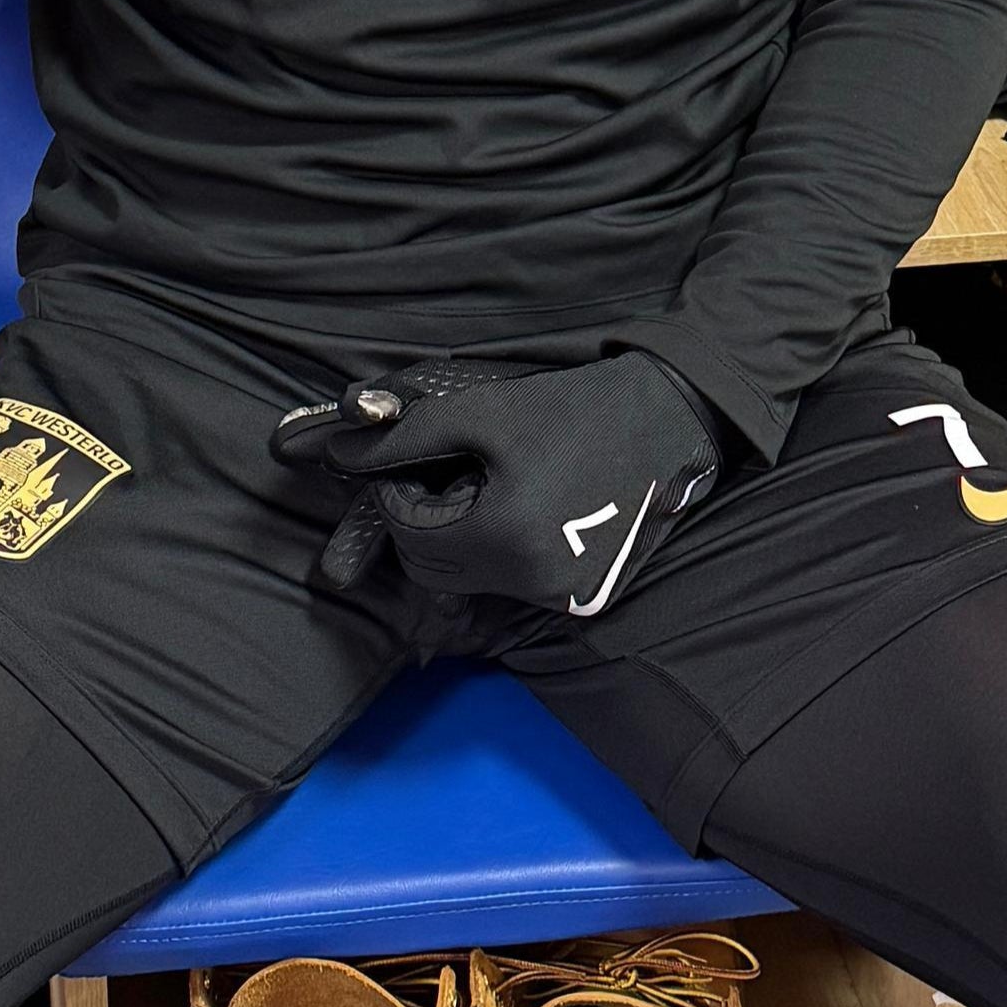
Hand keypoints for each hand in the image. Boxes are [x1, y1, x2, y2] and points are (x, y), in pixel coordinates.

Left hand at [270, 353, 726, 616]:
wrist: (670, 419)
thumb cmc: (572, 408)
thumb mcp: (480, 413)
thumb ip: (402, 438)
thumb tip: (337, 456)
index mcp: (502, 537)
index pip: (410, 537)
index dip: (402, 495)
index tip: (424, 459)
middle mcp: (533, 583)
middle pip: (436, 570)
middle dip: (429, 521)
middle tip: (459, 472)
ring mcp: (563, 597)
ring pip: (474, 579)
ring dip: (466, 538)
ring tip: (501, 483)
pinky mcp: (586, 597)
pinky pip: (516, 584)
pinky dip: (506, 552)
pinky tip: (533, 506)